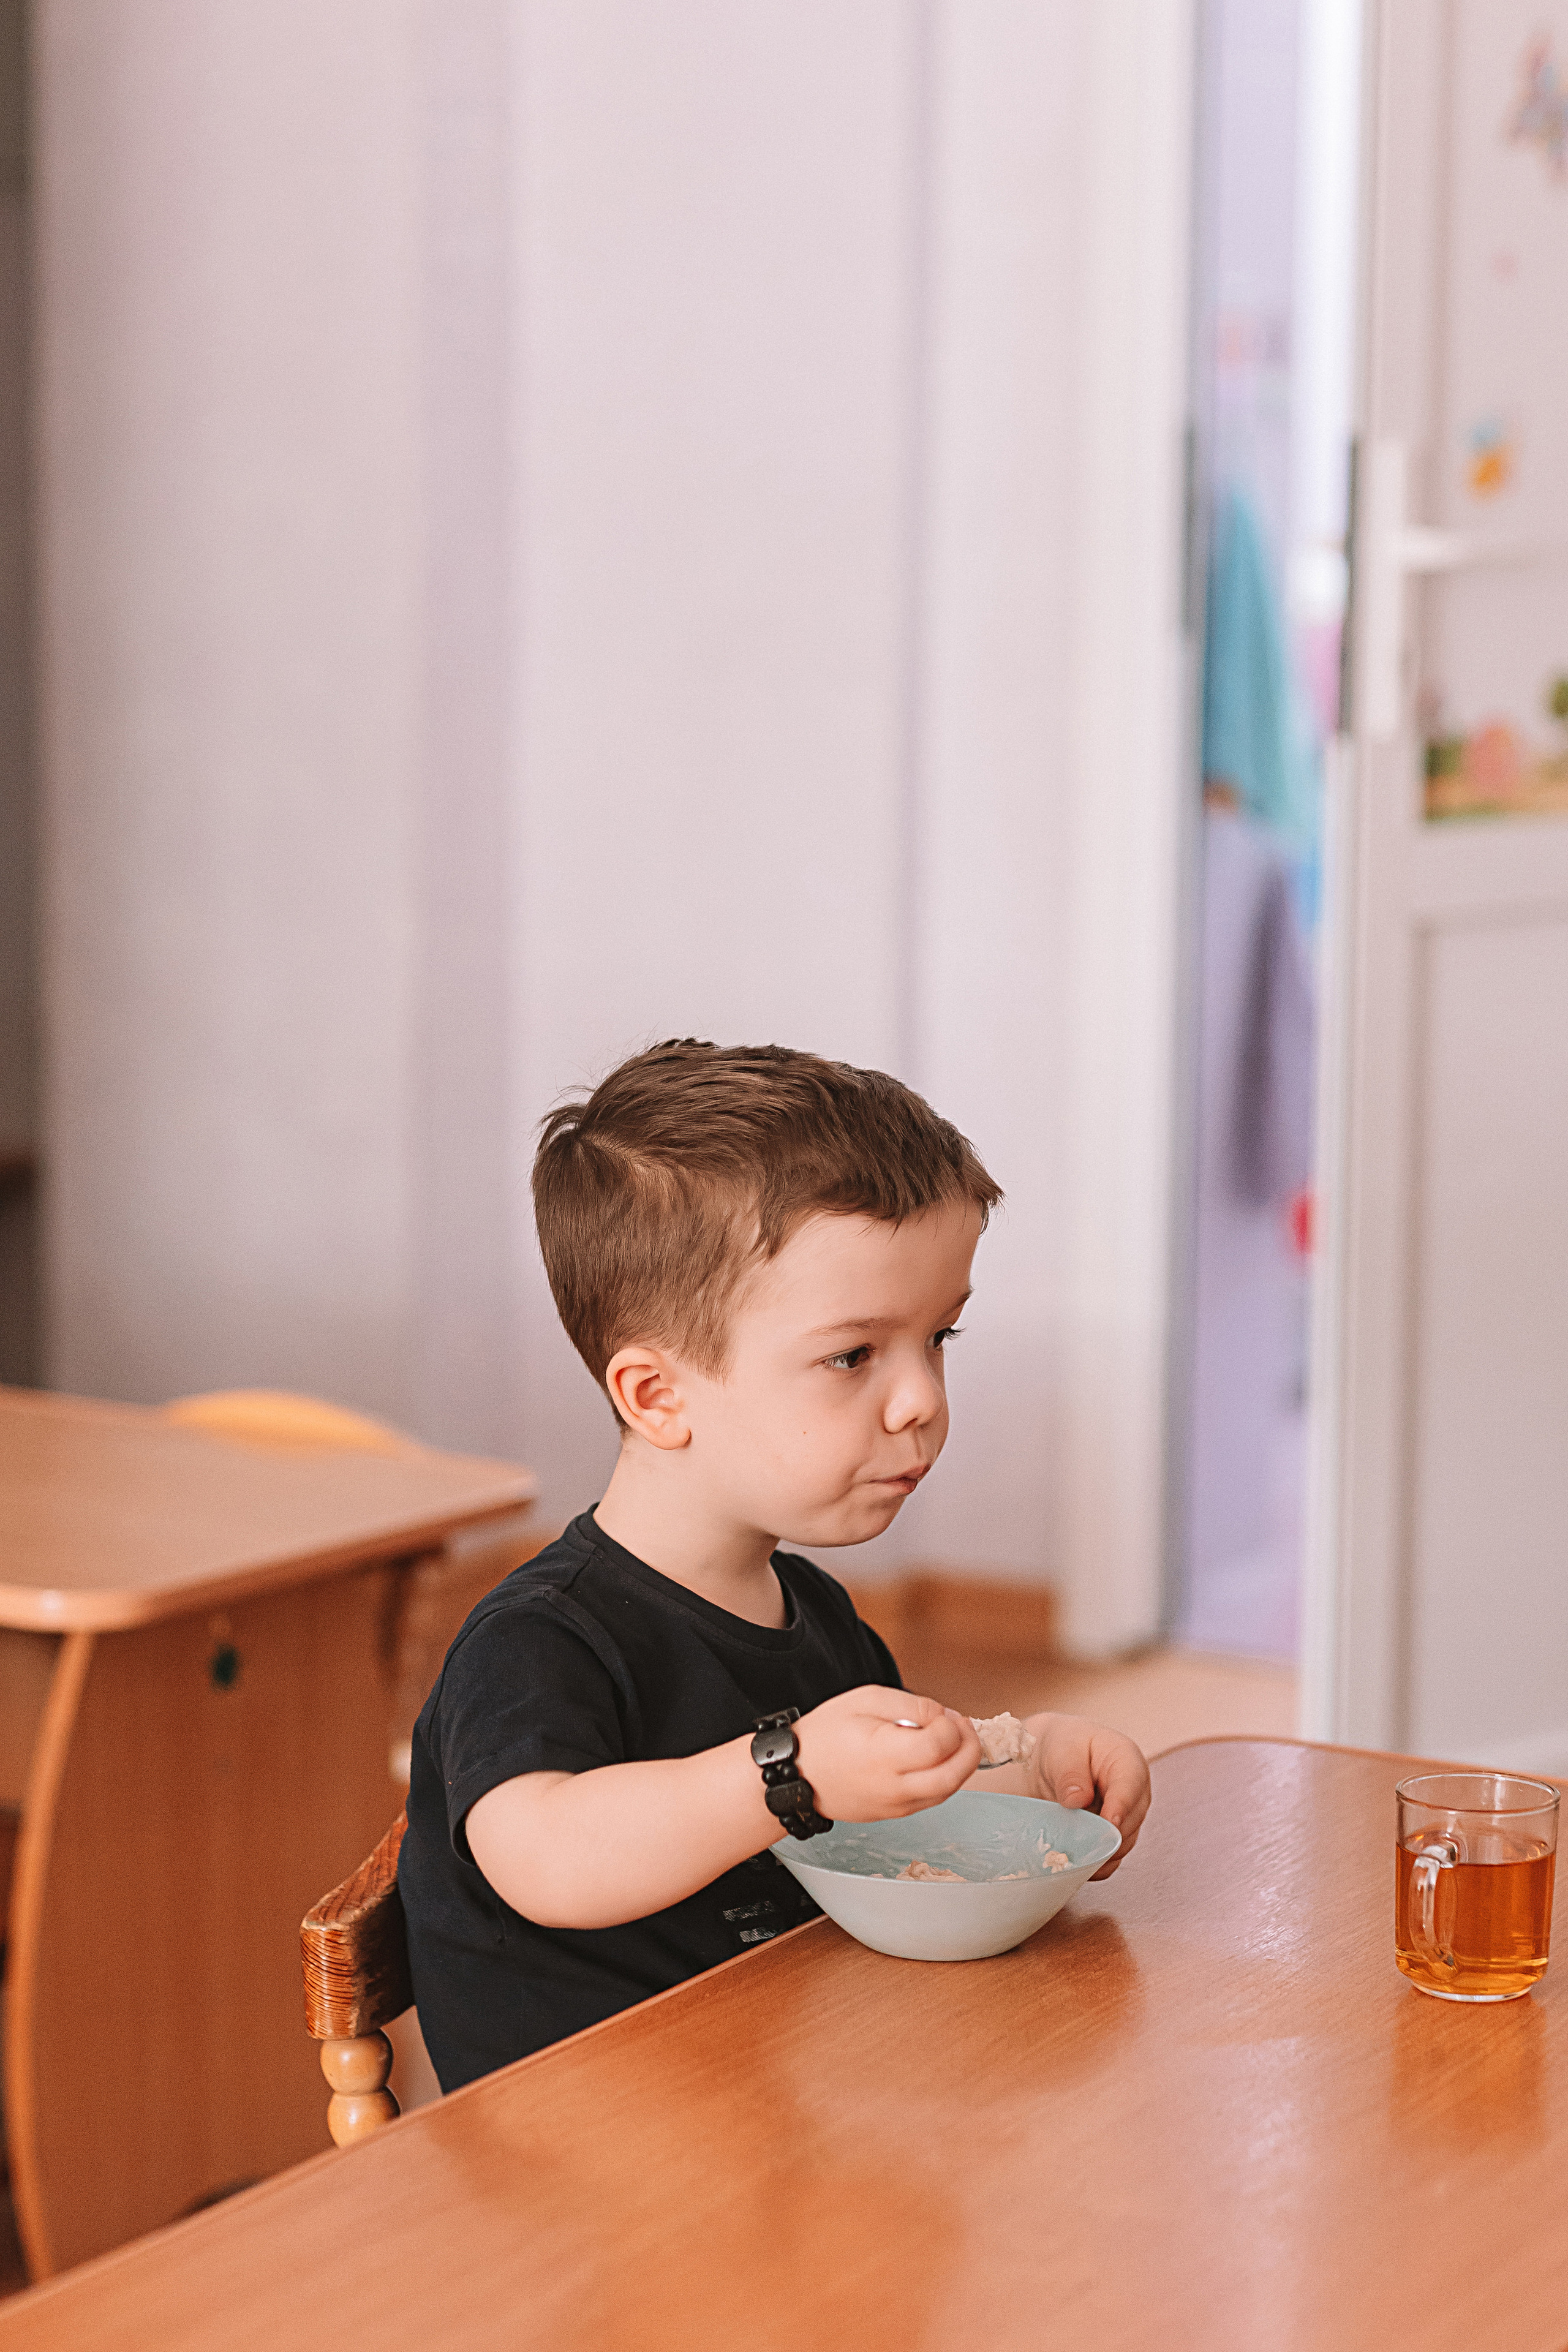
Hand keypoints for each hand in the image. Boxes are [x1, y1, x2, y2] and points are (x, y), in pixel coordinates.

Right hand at [794, 1687, 980, 1822]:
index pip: (938, 1746)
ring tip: (952, 1740)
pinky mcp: (895, 1814)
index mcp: (883, 1756)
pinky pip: (932, 1799)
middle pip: (953, 1777)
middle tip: (965, 1727)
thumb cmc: (824, 1735)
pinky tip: (936, 1758)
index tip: (946, 1714)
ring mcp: (895, 1806)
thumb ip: (910, 1705)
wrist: (796, 1774)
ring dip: (961, 1766)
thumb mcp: (865, 1699)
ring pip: (947, 1792)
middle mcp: (893, 1787)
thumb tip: (943, 1717)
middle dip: (971, 1749)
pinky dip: (945, 1779)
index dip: (952, 1726)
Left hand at [1027, 1714, 1150, 1877]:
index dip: (1120, 1807)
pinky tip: (1077, 1863)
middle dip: (1105, 1833)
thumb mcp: (1062, 1751)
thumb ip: (1070, 1774)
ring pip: (1122, 1844)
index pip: (1130, 1786)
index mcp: (1127, 1761)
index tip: (1109, 1824)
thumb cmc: (1064, 1748)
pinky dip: (1096, 1864)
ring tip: (1069, 1850)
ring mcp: (1128, 1818)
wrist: (1056, 1762)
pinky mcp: (1117, 1838)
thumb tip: (1077, 1800)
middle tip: (1076, 1840)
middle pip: (1130, 1821)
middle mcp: (1135, 1793)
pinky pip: (1112, 1859)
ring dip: (1098, 1850)